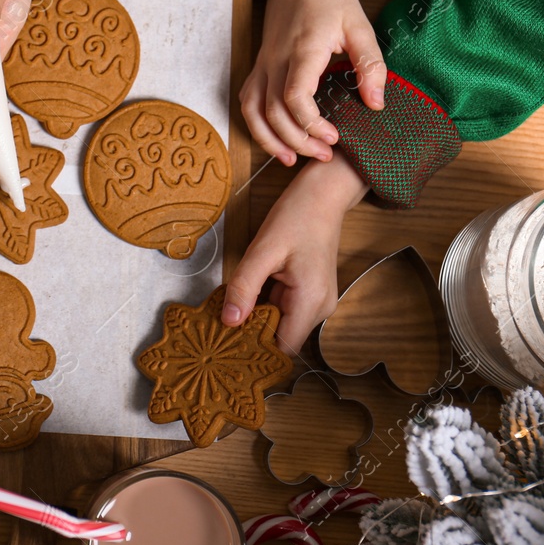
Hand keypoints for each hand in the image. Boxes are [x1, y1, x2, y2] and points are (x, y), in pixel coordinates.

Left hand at [224, 154, 366, 350]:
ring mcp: (318, 301)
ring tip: (231, 308)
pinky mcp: (312, 292)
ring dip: (257, 317)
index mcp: (311, 302)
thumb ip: (245, 287)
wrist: (323, 195)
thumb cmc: (298, 216)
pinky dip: (265, 304)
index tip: (227, 345)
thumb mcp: (263, 250)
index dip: (256, 349)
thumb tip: (229, 321)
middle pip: (281, 337)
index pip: (283, 347)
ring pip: (281, 323)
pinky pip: (285, 308)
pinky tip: (247, 296)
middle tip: (219, 326)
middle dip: (252, 333)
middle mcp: (320, 308)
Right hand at [243, 0, 384, 165]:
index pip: (294, 97)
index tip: (334, 137)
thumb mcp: (359, 25)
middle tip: (324, 154)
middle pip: (274, 112)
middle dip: (298, 140)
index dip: (310, 124)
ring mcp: (264, 63)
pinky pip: (248, 100)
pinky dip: (256, 124)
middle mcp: (276, 60)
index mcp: (303, 50)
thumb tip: (375, 103)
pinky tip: (275, 138)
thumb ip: (369, 64)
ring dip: (271, 139)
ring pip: (253, 111)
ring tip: (293, 158)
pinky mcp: (260, 64)